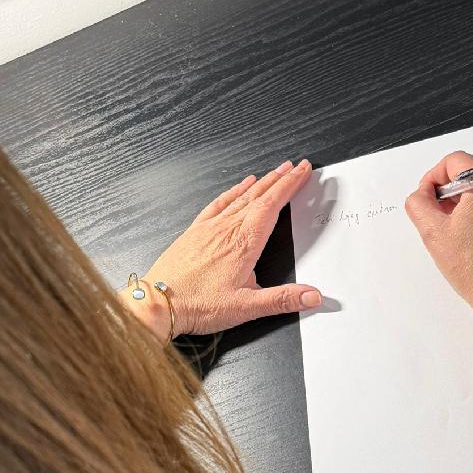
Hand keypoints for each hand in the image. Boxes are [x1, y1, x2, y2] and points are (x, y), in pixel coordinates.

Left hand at [126, 160, 322, 340]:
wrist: (159, 303)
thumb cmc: (198, 305)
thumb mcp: (247, 307)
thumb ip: (282, 300)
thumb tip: (312, 297)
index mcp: (244, 243)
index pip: (273, 205)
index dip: (289, 185)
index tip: (302, 171)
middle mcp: (227, 229)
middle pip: (259, 195)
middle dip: (279, 179)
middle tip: (294, 166)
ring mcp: (209, 228)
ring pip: (240, 197)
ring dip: (259, 182)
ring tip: (273, 172)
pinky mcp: (194, 232)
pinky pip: (217, 204)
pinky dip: (231, 192)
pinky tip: (237, 188)